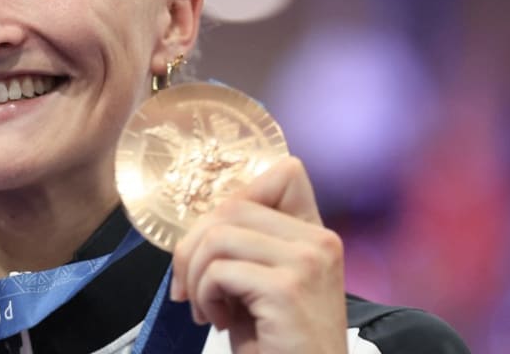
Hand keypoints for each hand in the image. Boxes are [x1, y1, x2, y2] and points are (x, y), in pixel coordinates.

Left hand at [169, 156, 346, 353]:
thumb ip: (247, 243)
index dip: (236, 199)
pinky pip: (219, 270)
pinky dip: (205, 296)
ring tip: (206, 307)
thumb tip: (198, 221)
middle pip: (232, 205)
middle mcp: (318, 241)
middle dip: (195, 245)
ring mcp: (306, 262)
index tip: (216, 243)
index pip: (283, 172)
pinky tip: (219, 321)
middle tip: (191, 287)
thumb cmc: (277, 343)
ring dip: (196, 275)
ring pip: (218, 235)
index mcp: (316, 235)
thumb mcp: (263, 283)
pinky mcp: (286, 289)